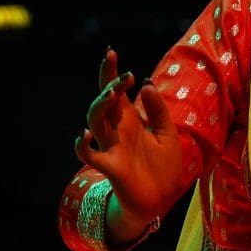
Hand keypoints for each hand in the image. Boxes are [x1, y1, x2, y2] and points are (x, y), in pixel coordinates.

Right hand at [74, 48, 184, 237]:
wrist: (160, 199)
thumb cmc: (162, 166)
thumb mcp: (167, 133)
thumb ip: (157, 110)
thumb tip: (145, 84)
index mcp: (130, 120)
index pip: (117, 91)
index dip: (111, 72)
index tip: (110, 51)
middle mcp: (117, 130)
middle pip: (104, 102)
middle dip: (108, 84)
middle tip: (123, 73)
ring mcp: (111, 147)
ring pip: (95, 122)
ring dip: (101, 106)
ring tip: (112, 93)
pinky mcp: (111, 166)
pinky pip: (91, 155)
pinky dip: (83, 146)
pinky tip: (84, 134)